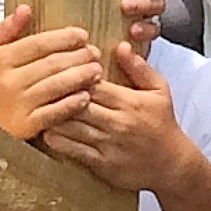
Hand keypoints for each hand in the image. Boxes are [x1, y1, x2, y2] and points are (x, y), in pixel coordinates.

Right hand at [0, 8, 100, 141]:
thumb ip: (6, 29)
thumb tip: (26, 8)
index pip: (38, 44)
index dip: (63, 38)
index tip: (82, 35)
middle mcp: (8, 80)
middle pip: (51, 64)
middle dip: (78, 57)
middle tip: (95, 53)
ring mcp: (18, 104)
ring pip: (56, 86)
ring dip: (80, 78)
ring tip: (96, 71)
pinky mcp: (25, 126)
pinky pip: (53, 113)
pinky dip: (71, 104)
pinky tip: (85, 97)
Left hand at [41, 40, 187, 191]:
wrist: (172, 165)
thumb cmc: (163, 124)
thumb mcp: (159, 91)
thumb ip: (139, 68)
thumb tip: (121, 46)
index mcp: (130, 102)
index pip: (94, 84)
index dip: (75, 75)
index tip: (62, 68)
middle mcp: (118, 123)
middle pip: (79, 104)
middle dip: (60, 94)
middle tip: (40, 85)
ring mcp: (109, 145)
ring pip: (73, 127)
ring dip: (54, 116)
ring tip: (38, 106)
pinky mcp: (103, 164)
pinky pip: (74, 151)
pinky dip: (58, 141)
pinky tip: (46, 131)